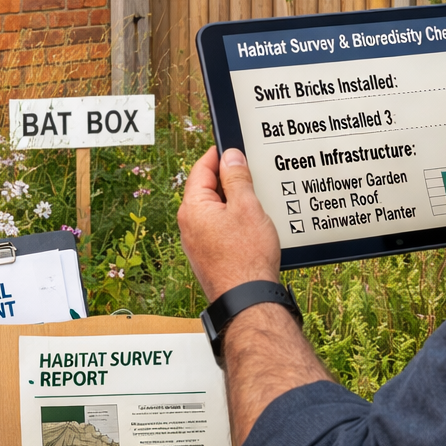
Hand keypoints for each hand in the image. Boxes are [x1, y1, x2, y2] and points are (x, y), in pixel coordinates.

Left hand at [177, 147, 279, 300]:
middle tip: (251, 172)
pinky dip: (234, 220)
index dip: (218, 154)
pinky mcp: (209, 256)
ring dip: (234, 201)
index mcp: (193, 208)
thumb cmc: (247, 258)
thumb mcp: (246, 207)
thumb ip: (236, 178)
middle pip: (207, 189)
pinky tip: (252, 224)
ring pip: (215, 210)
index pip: (200, 169)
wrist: (248, 300)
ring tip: (256, 199)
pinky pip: (219, 228)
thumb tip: (230, 157)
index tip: (232, 146)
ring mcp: (198, 242)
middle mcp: (189, 225)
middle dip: (229, 179)